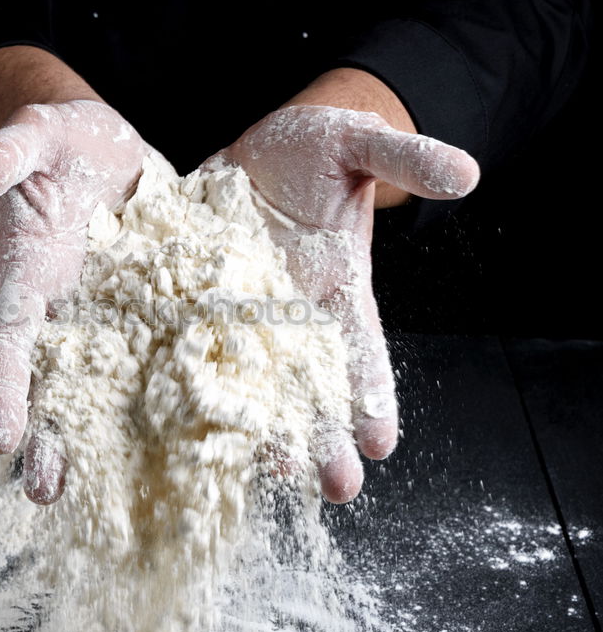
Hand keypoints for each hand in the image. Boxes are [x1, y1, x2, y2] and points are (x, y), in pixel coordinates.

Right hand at [0, 100, 149, 497]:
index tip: (0, 438)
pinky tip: (208, 426)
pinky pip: (173, 351)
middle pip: (57, 381)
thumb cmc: (62, 141)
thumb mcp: (34, 137)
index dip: (2, 386)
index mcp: (32, 276)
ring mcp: (119, 315)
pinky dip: (186, 389)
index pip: (8, 338)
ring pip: (116, 382)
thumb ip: (3, 156)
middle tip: (48, 495)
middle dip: (52, 436)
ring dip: (118, 433)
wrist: (110, 148)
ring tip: (129, 487)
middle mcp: (72, 309)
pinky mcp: (163, 309)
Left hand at [204, 104, 479, 502]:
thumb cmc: (318, 149)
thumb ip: (405, 159)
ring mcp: (235, 309)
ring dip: (249, 424)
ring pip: (242, 377)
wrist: (256, 150)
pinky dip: (173, 374)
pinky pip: (180, 338)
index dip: (372, 391)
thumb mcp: (361, 143)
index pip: (360, 346)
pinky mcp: (187, 295)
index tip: (380, 442)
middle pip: (305, 382)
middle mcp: (288, 312)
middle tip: (334, 489)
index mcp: (336, 286)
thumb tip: (466, 174)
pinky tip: (166, 418)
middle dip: (319, 433)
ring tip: (251, 474)